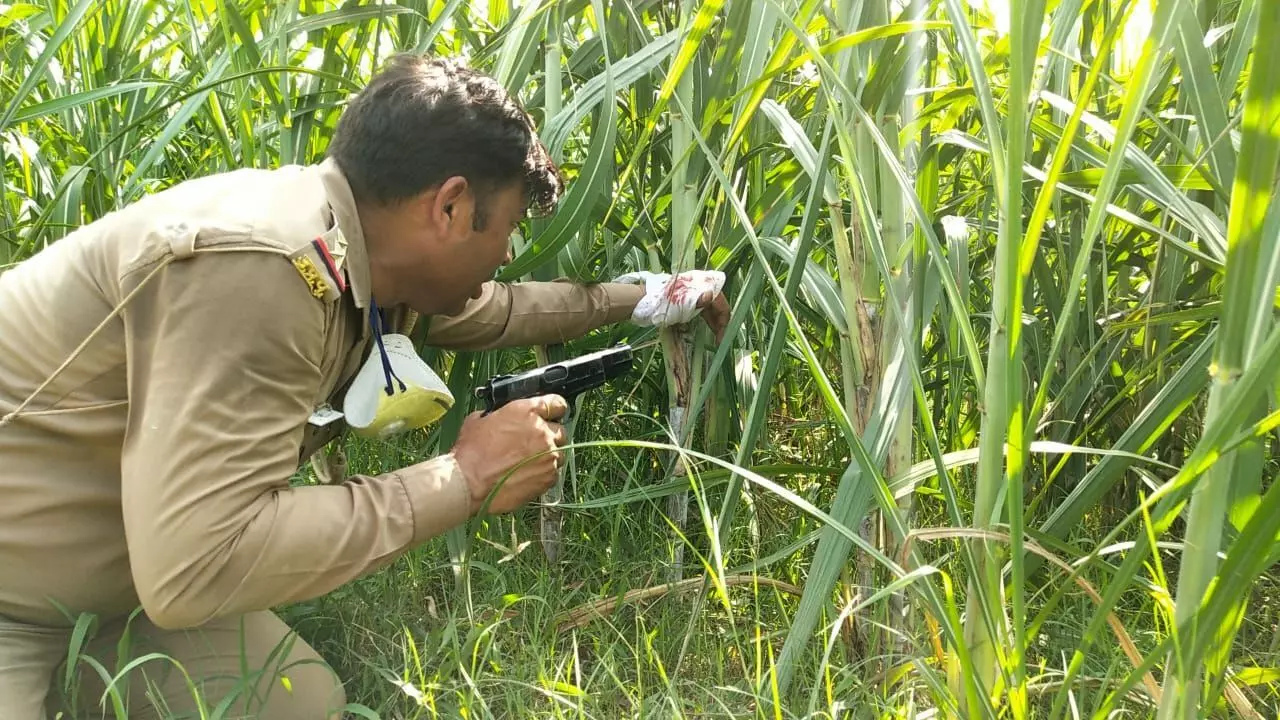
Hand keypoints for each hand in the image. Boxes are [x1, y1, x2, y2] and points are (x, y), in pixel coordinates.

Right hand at [449, 395, 567, 514]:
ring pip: (559, 453)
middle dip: (548, 436)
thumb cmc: (471, 452)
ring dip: (547, 456)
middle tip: (532, 444)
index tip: (553, 414)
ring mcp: (548, 455)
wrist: (469, 483)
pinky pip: (553, 472)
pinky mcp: (548, 477)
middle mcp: (542, 431)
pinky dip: (543, 474)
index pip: (557, 403)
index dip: (555, 409)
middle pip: (560, 430)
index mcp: (526, 411)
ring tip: (527, 463)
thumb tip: (505, 417)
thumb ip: (501, 414)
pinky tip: (526, 476)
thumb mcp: (480, 419)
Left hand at [613, 269, 727, 340]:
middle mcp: (700, 287)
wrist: (644, 302)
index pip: (721, 304)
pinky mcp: (687, 299)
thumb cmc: (662, 303)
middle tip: (718, 339)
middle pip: (717, 305)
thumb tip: (710, 296)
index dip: (723, 321)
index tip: (721, 338)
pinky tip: (704, 327)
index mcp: (701, 285)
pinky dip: (705, 318)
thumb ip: (697, 302)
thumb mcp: (681, 305)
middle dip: (720, 322)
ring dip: (713, 321)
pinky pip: (701, 308)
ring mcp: (693, 293)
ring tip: (714, 336)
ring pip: (710, 307)